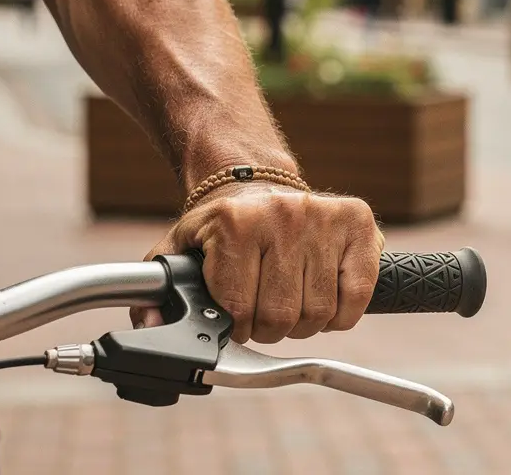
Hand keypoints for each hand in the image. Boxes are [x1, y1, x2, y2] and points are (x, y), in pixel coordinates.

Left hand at [131, 183, 385, 343]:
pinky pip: (356, 298)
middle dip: (270, 328)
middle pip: (280, 316)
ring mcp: (325, 218)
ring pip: (319, 313)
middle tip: (265, 313)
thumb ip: (160, 290)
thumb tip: (150, 323)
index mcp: (236, 222)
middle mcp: (284, 215)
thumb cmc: (223, 226)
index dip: (236, 326)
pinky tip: (324, 298)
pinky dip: (341, 314)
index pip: (237, 309)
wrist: (257, 183)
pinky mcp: (359, 223)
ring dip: (305, 323)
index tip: (237, 317)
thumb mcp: (182, 249)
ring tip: (293, 303)